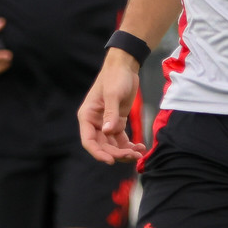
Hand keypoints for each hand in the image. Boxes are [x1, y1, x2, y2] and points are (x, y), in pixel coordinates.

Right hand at [78, 49, 145, 163]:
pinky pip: (121, 139)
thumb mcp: (113, 94)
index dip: (98, 153)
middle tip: (132, 155)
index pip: (89, 141)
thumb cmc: (115, 77)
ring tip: (138, 153)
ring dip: (124, 152)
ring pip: (113, 145)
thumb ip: (111, 113)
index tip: (111, 160)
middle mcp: (95, 123)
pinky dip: (129, 145)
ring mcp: (106, 124)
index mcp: (87, 116)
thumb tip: (108, 131)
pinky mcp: (117, 122)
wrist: (125, 66)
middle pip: (103, 146)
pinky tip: (140, 147)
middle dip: (116, 153)